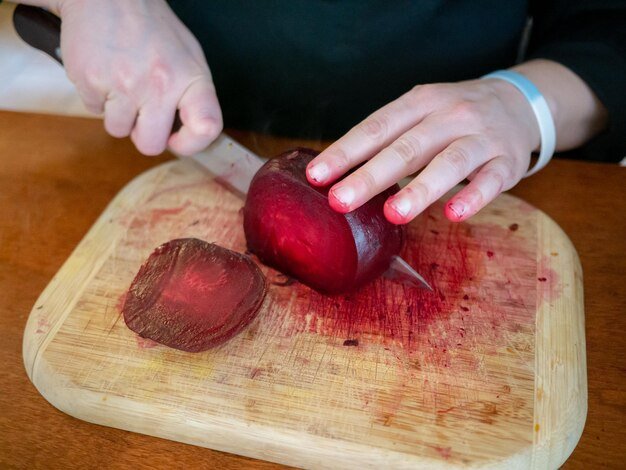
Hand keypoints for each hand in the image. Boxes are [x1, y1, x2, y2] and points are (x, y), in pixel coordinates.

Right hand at [57, 0, 221, 154]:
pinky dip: (97, 96)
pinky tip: (105, 71)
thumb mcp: (189, 56)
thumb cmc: (152, 27)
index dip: (192, 144)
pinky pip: (93, 110)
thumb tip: (191, 134)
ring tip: (122, 81)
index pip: (206, 127)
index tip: (177, 140)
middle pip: (150, 145)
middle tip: (141, 108)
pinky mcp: (90, 81)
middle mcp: (160, 84)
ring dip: (118, 113)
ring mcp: (123, 84)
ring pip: (118, 130)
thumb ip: (194, 96)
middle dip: (143, 133)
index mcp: (190, 77)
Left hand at [306, 79, 540, 223]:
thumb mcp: (419, 113)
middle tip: (340, 201)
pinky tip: (453, 213)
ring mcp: (481, 137)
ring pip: (450, 162)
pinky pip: (491, 180)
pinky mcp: (506, 160)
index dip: (345, 152)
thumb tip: (337, 175)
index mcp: (419, 103)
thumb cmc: (452, 116)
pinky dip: (473, 196)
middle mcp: (449, 115)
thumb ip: (386, 140)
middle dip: (371, 176)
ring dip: (421, 188)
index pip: (376, 128)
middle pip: (407, 147)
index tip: (317, 177)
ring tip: (393, 214)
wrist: (518, 102)